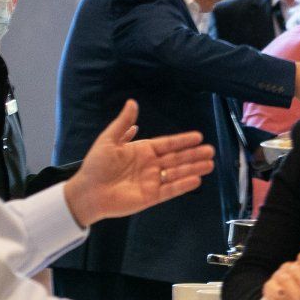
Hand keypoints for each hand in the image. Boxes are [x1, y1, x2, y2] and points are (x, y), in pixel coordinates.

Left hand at [64, 103, 212, 227]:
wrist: (88, 191)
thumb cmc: (96, 165)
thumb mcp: (109, 140)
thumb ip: (123, 123)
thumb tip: (132, 102)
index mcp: (142, 150)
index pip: (167, 144)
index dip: (182, 141)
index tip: (198, 136)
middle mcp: (150, 165)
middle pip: (176, 158)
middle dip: (194, 154)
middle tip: (211, 150)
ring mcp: (152, 181)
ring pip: (177, 173)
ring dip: (193, 168)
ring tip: (210, 164)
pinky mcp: (151, 196)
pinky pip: (170, 190)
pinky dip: (183, 185)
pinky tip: (196, 179)